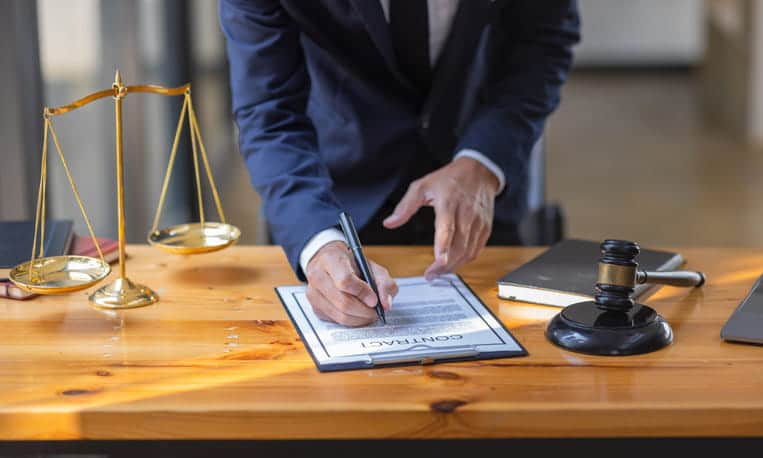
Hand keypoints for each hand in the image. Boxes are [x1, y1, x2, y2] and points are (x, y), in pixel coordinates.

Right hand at [305, 241, 397, 325]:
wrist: (329, 262)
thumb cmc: (350, 263)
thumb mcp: (371, 266)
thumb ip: (384, 282)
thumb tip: (386, 304)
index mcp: (331, 259)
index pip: (345, 281)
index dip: (362, 293)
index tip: (374, 299)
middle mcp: (317, 275)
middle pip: (343, 302)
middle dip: (364, 311)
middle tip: (376, 311)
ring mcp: (313, 293)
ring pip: (340, 315)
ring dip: (360, 318)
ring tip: (369, 313)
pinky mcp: (315, 307)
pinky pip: (336, 321)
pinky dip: (351, 320)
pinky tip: (358, 313)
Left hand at [383, 157, 498, 279]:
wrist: (478, 172)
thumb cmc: (449, 179)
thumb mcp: (422, 186)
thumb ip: (405, 206)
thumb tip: (389, 223)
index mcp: (449, 203)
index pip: (447, 228)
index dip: (443, 246)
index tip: (437, 261)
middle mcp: (466, 214)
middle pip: (458, 246)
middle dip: (444, 265)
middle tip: (430, 275)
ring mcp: (478, 223)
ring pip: (468, 252)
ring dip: (453, 266)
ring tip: (438, 272)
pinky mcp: (485, 228)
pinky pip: (476, 250)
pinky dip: (464, 260)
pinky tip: (453, 263)